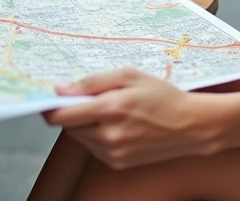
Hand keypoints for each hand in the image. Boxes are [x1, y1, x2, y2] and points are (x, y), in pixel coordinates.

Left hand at [43, 68, 224, 168]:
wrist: (190, 125)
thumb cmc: (164, 97)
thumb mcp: (130, 76)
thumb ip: (92, 82)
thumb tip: (62, 90)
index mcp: (112, 108)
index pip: (62, 115)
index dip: (50, 106)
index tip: (48, 99)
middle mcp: (109, 135)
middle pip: (69, 126)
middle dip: (74, 112)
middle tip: (93, 99)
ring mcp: (113, 153)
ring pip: (80, 137)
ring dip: (86, 124)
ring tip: (111, 112)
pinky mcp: (117, 163)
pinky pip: (94, 148)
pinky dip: (98, 136)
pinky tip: (118, 125)